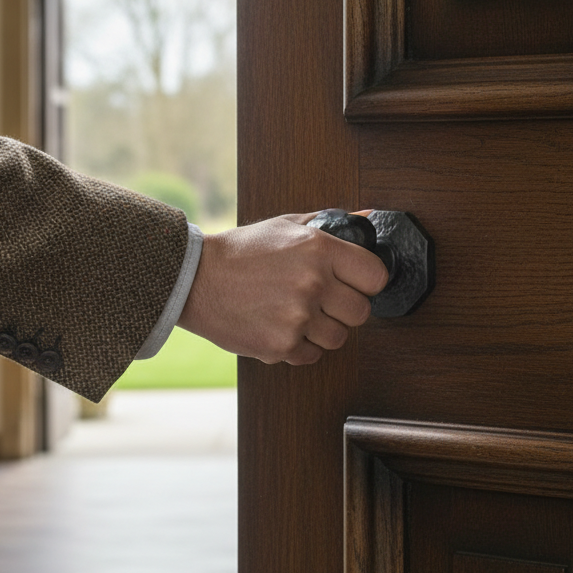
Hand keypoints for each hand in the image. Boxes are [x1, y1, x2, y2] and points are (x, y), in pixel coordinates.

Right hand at [178, 213, 389, 364]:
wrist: (197, 280)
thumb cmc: (241, 252)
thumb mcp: (284, 225)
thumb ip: (329, 223)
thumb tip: (367, 217)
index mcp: (318, 249)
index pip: (376, 276)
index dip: (367, 281)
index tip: (357, 283)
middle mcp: (312, 283)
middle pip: (361, 312)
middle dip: (345, 307)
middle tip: (323, 300)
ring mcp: (298, 317)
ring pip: (339, 338)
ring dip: (323, 329)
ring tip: (298, 313)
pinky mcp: (282, 345)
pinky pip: (312, 355)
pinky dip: (300, 346)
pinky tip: (281, 326)